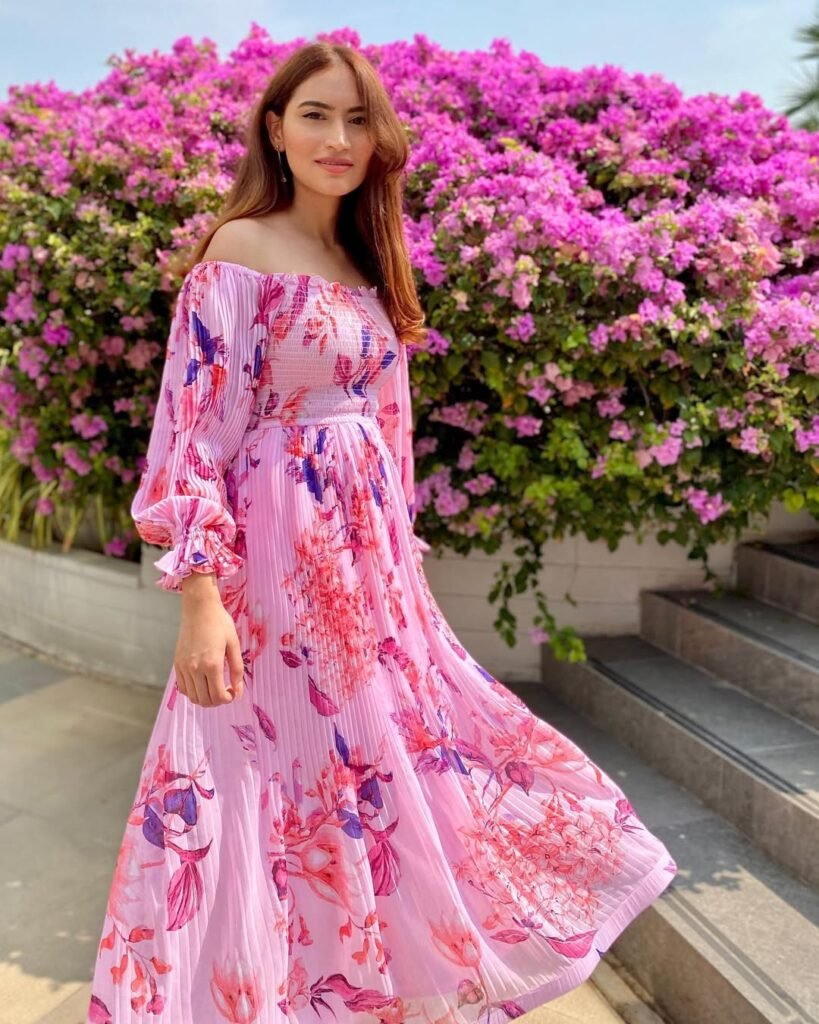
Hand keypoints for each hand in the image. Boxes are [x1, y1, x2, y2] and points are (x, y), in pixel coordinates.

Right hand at [173, 584, 243, 707]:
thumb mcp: (234, 645)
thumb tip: (239, 692)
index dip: (228, 699)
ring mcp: (184, 667)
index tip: (233, 692)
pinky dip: (193, 691)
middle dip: (217, 701)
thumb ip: (237, 670)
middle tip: (225, 692)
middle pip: (204, 700)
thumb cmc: (220, 623)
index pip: (218, 696)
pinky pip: (183, 687)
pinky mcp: (177, 663)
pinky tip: (202, 682)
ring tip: (214, 688)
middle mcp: (195, 668)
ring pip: (192, 697)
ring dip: (205, 698)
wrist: (199, 608)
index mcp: (212, 664)